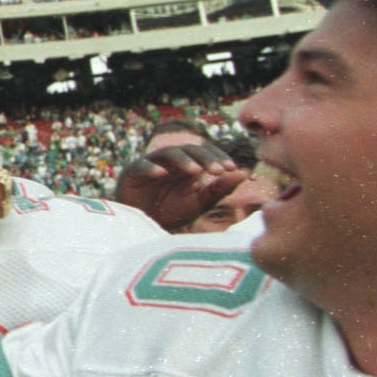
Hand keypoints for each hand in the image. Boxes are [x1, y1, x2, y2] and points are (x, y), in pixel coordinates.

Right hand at [113, 142, 246, 231]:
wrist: (141, 227)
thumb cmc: (169, 213)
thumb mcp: (198, 204)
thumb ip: (219, 190)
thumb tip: (244, 173)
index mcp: (187, 166)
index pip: (204, 153)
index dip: (218, 157)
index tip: (231, 168)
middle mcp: (170, 162)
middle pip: (189, 149)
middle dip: (205, 157)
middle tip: (218, 170)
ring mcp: (151, 164)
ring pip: (167, 152)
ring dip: (182, 159)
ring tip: (196, 171)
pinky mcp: (132, 172)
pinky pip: (141, 165)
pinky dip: (151, 167)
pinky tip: (161, 173)